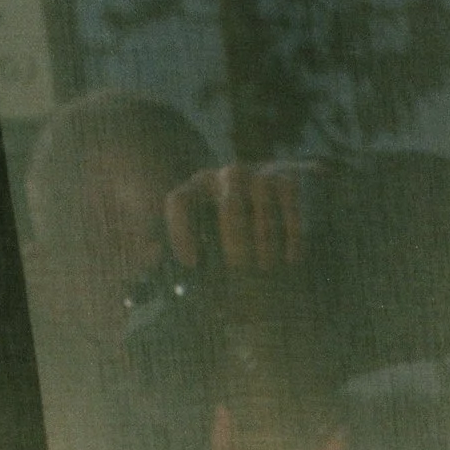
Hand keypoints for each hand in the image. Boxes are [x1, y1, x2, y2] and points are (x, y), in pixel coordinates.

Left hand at [165, 160, 316, 271]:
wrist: (297, 190)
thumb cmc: (247, 222)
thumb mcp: (213, 225)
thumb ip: (180, 243)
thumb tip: (151, 258)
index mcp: (201, 185)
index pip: (180, 200)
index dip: (182, 232)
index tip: (191, 264)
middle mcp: (228, 175)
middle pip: (231, 210)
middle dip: (237, 247)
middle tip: (240, 273)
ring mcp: (261, 176)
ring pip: (263, 216)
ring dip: (266, 250)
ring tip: (267, 270)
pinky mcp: (290, 181)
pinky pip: (291, 218)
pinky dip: (291, 244)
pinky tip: (291, 260)